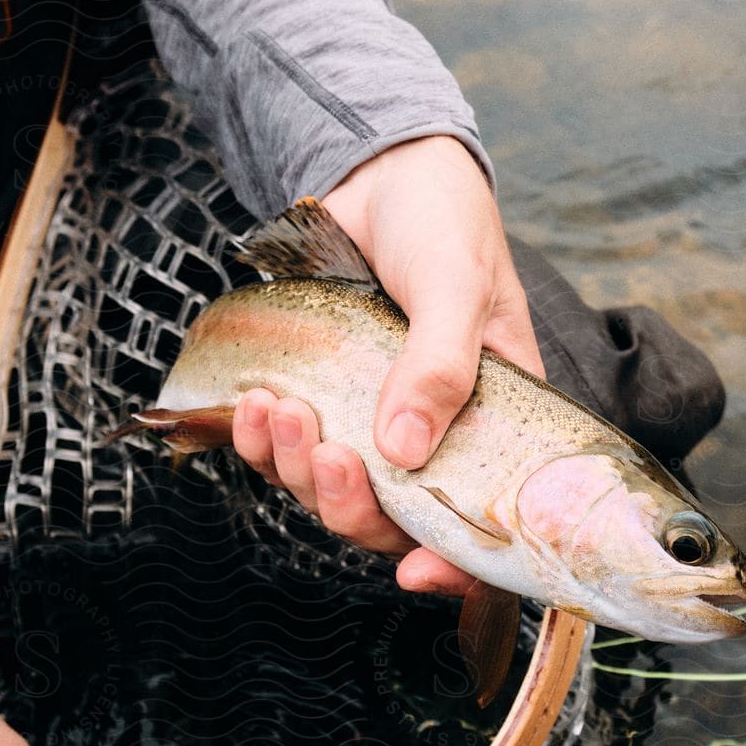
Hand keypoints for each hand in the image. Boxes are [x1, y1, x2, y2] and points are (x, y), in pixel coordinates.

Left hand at [231, 135, 542, 595]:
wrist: (380, 172)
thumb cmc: (443, 224)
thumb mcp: (456, 288)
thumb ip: (438, 366)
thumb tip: (402, 452)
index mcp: (492, 425)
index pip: (483, 521)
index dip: (456, 565)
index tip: (417, 574)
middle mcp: (433, 436)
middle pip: (392, 521)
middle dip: (351, 505)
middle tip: (326, 453)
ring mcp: (370, 420)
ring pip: (331, 491)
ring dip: (297, 468)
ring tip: (279, 409)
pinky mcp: (317, 397)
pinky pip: (283, 450)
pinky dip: (261, 439)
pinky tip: (252, 403)